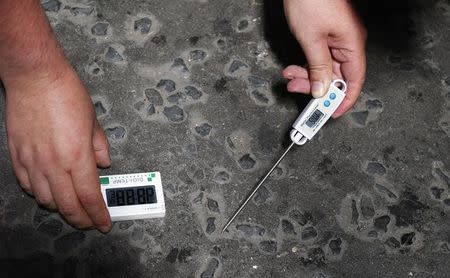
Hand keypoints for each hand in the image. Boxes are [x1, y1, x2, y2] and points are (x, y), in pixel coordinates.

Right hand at [5, 64, 111, 232]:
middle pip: (68, 205)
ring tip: (72, 207)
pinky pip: (28, 185)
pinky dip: (40, 194)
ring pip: (46, 199)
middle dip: (81, 219)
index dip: (98, 215)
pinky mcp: (18, 156)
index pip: (90, 197)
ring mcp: (33, 161)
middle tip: (89, 223)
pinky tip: (48, 192)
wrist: (35, 77)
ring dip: (61, 208)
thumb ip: (99, 146)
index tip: (104, 223)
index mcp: (77, 156)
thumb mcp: (93, 120)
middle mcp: (54, 164)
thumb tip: (103, 163)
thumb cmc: (66, 94)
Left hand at [282, 0, 366, 116]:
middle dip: (316, 86)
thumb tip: (321, 89)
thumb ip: (318, 67)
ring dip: (307, 76)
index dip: (343, 100)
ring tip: (289, 77)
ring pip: (324, 68)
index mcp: (352, 45)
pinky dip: (306, 65)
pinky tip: (293, 68)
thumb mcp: (312, 39)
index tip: (331, 113)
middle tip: (298, 90)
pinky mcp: (326, 36)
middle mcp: (348, 43)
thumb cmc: (311, 0)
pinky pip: (319, 58)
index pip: (354, 81)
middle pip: (336, 76)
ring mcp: (337, 39)